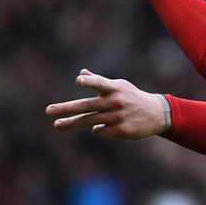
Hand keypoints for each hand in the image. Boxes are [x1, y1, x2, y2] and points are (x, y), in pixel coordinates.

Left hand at [46, 69, 166, 138]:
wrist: (157, 114)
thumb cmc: (133, 97)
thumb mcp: (119, 86)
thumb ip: (99, 81)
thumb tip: (82, 73)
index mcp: (115, 88)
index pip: (100, 83)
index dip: (90, 81)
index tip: (79, 80)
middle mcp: (115, 102)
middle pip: (87, 106)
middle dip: (66, 108)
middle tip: (48, 111)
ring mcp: (118, 117)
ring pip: (89, 121)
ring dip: (71, 123)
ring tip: (57, 124)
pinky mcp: (121, 130)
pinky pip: (100, 131)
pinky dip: (98, 129)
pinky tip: (103, 126)